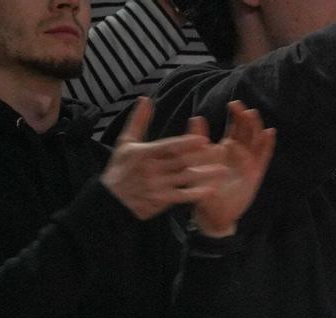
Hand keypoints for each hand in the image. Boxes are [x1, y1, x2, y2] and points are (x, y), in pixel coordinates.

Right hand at [102, 97, 229, 221]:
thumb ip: (138, 121)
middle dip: (202, 158)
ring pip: (185, 178)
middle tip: (222, 152)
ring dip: (205, 175)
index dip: (186, 144)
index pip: (168, 147)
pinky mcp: (161, 200)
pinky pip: (182, 196)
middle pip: (180, 162)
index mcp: (143, 153)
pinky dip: (196, 193)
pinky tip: (211, 189)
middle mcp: (151, 169)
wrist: (111, 200)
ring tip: (223, 170)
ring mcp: (156, 186)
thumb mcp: (125, 142)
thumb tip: (146, 98)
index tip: (203, 140)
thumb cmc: (120, 168)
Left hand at [190, 101, 274, 238]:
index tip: (233, 103)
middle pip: (247, 132)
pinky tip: (269, 133)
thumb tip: (197, 117)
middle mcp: (240, 155)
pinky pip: (263, 158)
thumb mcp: (197, 161)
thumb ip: (198, 140)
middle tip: (243, 107)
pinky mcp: (255, 175)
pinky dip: (267, 145)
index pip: (235, 128)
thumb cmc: (203, 187)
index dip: (236, 115)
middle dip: (246, 118)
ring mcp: (249, 164)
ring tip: (253, 115)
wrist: (213, 213)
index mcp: (227, 150)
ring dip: (256, 128)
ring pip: (256, 142)